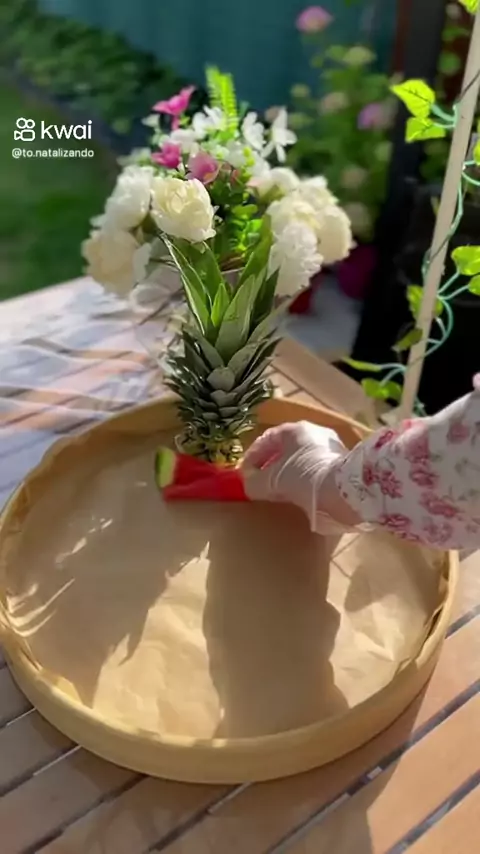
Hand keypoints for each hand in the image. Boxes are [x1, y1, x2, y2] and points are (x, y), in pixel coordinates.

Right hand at [242, 421, 357, 533]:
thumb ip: (255, 483)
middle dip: (270, 466)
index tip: (245, 475)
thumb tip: (249, 486)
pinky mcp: (342, 465)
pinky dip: (304, 481)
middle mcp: (313, 434)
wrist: (345, 491)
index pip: (266, 439)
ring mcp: (330, 449)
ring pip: (301, 461)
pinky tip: (300, 495)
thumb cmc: (304, 477)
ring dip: (288, 475)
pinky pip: (315, 471)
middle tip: (261, 483)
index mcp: (294, 430)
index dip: (252, 457)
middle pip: (284, 449)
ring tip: (279, 492)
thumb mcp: (272, 481)